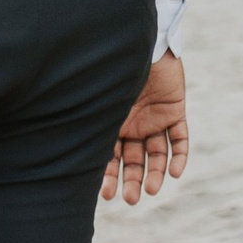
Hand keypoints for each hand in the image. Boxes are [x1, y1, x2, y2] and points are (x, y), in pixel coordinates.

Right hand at [103, 53, 187, 202]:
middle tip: (131, 199)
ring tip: (151, 190)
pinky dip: (180, 155)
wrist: (143, 43)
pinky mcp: (175, 111)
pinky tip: (175, 173)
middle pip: (135, 159)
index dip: (109, 176)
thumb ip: (93, 124)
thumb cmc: (114, 69)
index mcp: (114, 122)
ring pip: (158, 153)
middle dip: (132, 180)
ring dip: (155, 173)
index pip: (112, 156)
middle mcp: (134, 124)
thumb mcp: (102, 101)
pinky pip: (180, 137)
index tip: (106, 195)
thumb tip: (63, 152)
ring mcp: (156, 118)